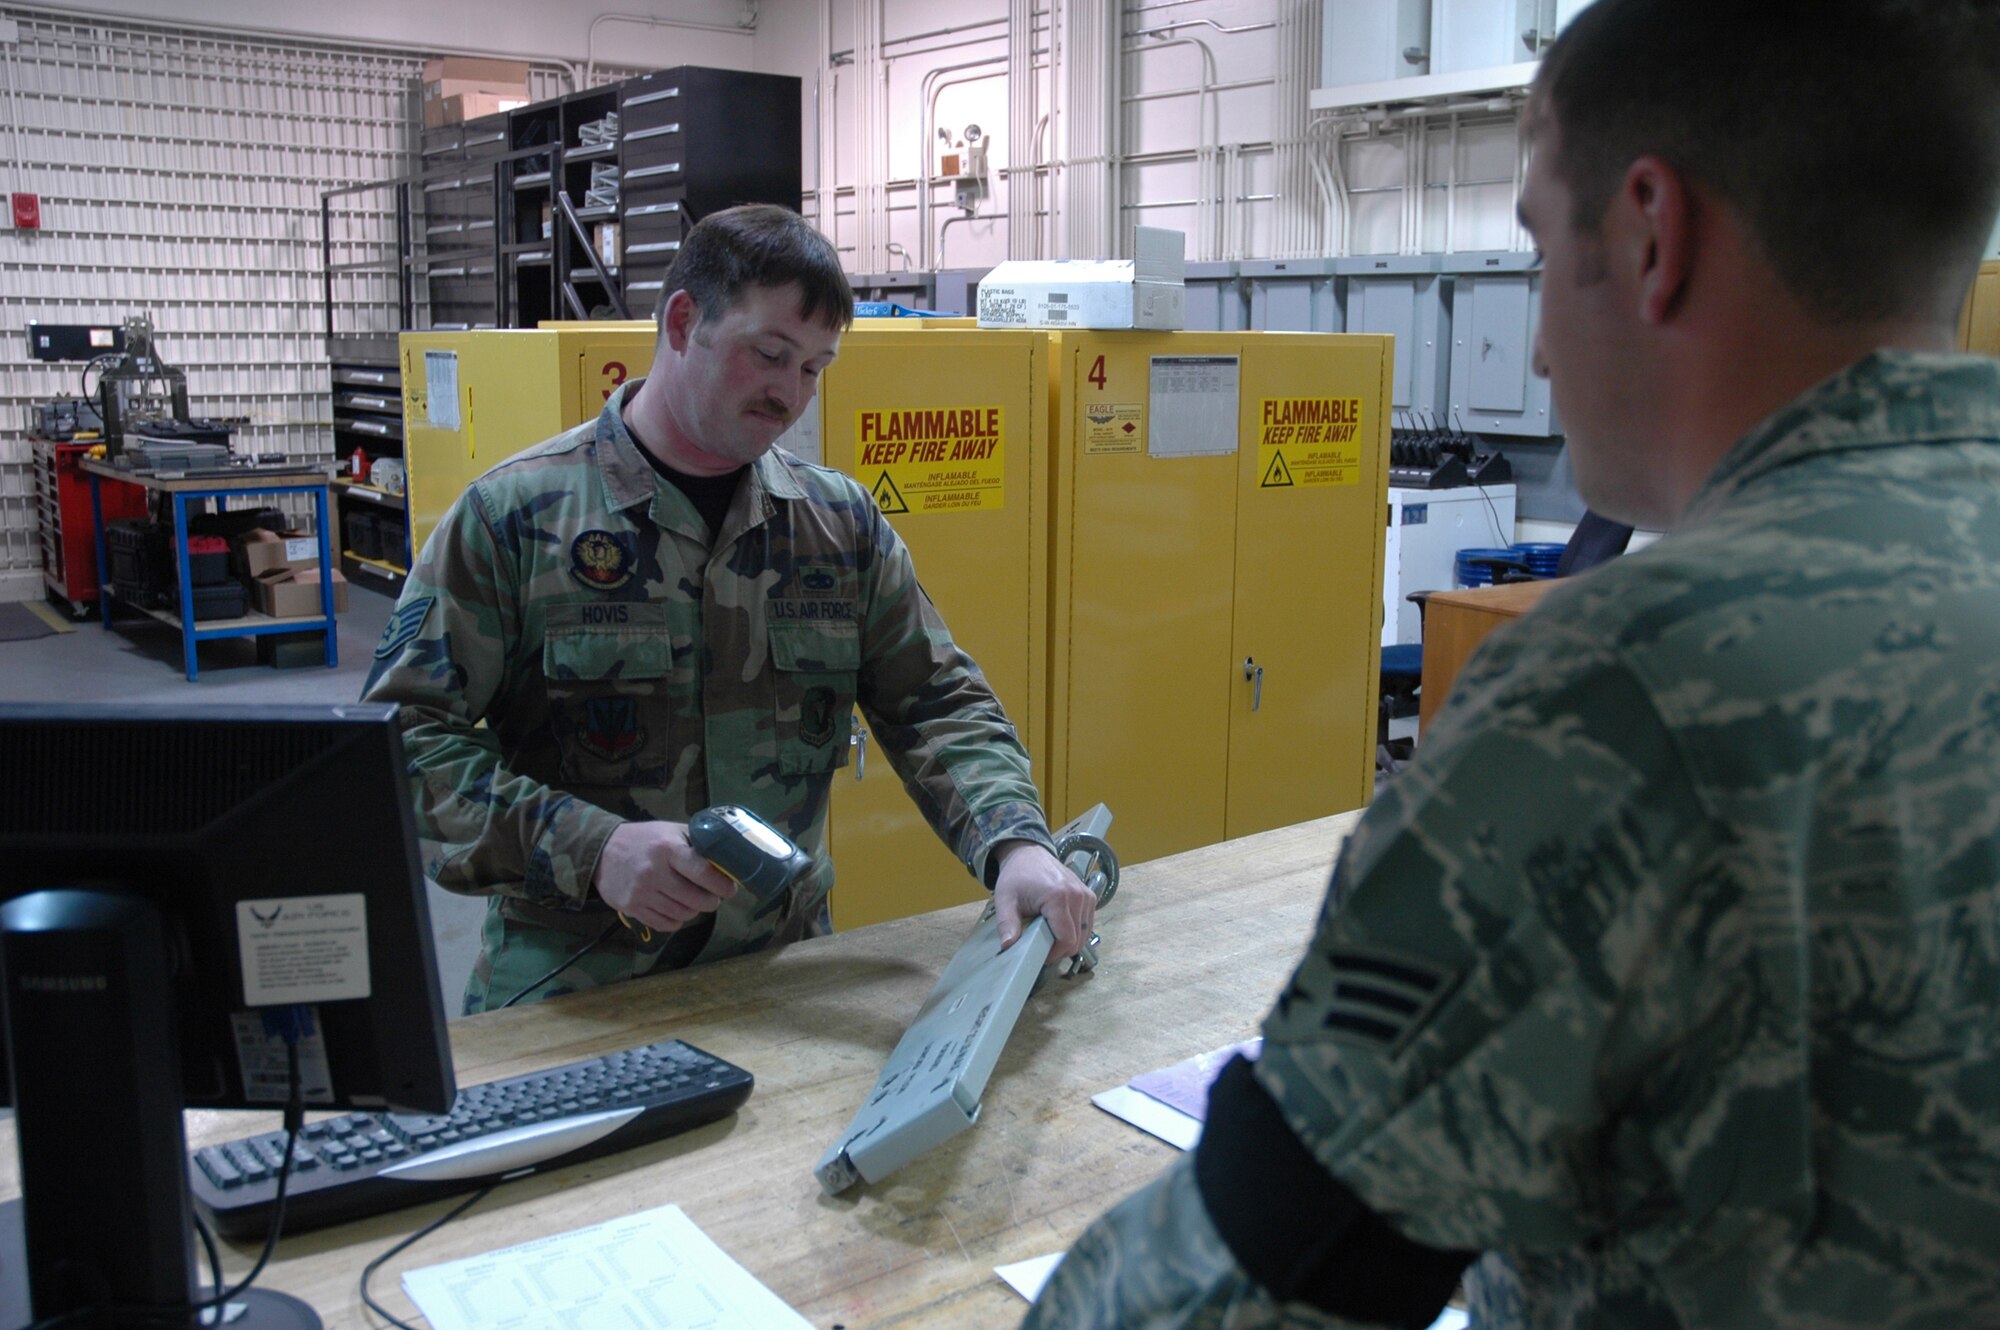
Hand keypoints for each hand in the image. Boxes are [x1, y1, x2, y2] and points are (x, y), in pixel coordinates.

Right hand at [593, 821, 736, 933]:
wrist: (601, 850)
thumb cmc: (644, 839)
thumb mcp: (670, 831)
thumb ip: (696, 843)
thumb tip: (725, 860)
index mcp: (668, 849)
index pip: (702, 872)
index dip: (722, 885)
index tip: (730, 889)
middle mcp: (654, 872)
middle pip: (695, 899)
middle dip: (711, 901)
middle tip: (713, 897)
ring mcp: (641, 893)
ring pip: (682, 914)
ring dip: (694, 911)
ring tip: (694, 902)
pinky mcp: (631, 908)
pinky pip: (665, 924)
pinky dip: (677, 920)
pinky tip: (677, 910)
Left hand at [992, 840, 1096, 961]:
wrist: (1028, 853)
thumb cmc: (1016, 876)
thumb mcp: (1005, 900)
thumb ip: (1007, 924)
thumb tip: (1008, 946)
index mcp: (1058, 898)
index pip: (1066, 940)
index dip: (1054, 954)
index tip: (1040, 956)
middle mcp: (1077, 896)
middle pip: (1077, 940)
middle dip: (1061, 950)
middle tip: (1042, 948)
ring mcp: (1087, 895)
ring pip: (1085, 934)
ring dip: (1069, 941)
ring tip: (1050, 936)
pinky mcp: (1090, 896)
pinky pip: (1088, 924)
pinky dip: (1076, 931)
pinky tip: (1060, 927)